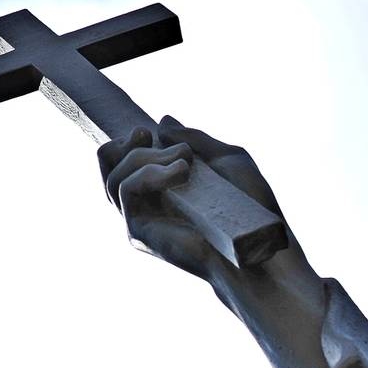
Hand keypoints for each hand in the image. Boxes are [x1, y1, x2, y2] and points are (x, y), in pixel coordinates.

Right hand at [98, 117, 330, 367]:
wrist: (260, 246)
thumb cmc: (252, 209)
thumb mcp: (227, 160)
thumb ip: (195, 140)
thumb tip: (163, 120)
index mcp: (162, 189)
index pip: (120, 161)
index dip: (127, 141)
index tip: (148, 130)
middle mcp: (146, 205)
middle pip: (107, 164)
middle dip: (129, 146)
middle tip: (152, 138)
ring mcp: (139, 220)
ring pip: (114, 177)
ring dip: (145, 157)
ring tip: (185, 162)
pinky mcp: (138, 232)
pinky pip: (125, 192)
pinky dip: (149, 173)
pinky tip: (180, 172)